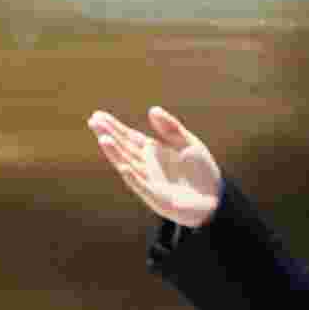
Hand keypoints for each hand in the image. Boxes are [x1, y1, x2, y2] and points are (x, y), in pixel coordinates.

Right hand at [86, 105, 222, 227]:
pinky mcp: (156, 196)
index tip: (98, 115)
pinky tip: (123, 166)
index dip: (114, 126)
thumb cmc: (201, 172)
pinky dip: (132, 176)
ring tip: (103, 139)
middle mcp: (146, 165)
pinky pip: (142, 184)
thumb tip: (152, 109)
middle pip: (124, 147)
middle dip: (109, 134)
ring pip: (128, 164)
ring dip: (116, 153)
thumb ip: (171, 128)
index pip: (129, 137)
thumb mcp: (189, 143)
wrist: (215, 200)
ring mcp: (149, 180)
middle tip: (93, 121)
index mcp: (153, 151)